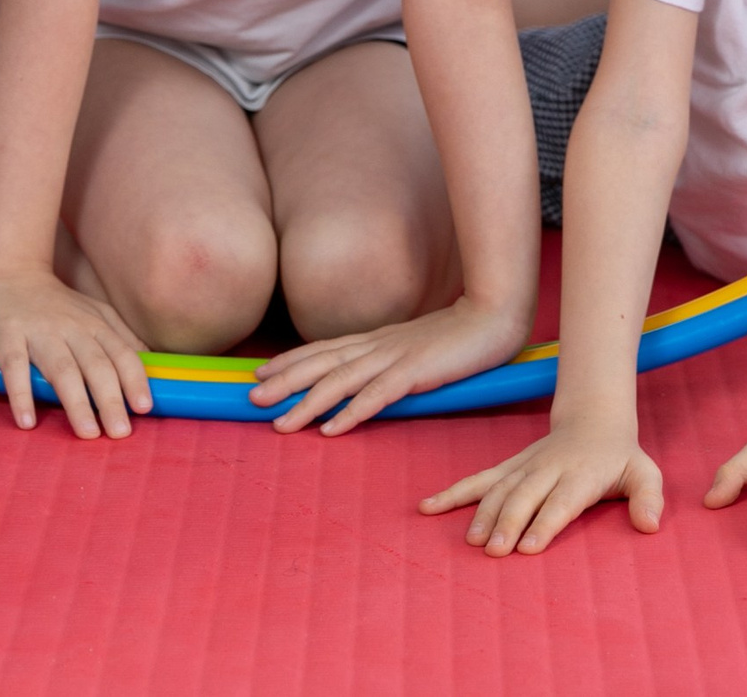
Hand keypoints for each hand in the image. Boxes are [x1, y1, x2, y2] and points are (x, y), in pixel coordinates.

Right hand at [0, 270, 154, 438]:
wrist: (8, 272)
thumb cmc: (56, 304)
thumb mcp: (94, 312)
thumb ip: (121, 337)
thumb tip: (152, 364)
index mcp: (95, 324)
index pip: (122, 354)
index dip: (134, 380)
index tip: (144, 408)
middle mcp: (71, 328)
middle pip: (96, 365)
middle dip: (111, 399)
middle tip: (120, 432)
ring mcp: (38, 332)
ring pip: (61, 369)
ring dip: (76, 402)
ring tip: (88, 433)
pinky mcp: (6, 336)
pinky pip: (14, 367)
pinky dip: (21, 394)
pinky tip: (27, 421)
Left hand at [247, 295, 528, 435]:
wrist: (494, 316)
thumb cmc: (457, 336)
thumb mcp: (414, 347)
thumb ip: (390, 360)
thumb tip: (367, 378)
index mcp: (377, 339)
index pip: (324, 349)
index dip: (290, 361)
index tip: (260, 375)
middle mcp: (378, 345)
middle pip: (322, 364)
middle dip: (284, 382)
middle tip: (251, 399)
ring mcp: (395, 357)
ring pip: (340, 381)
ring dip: (307, 403)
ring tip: (281, 424)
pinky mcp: (416, 372)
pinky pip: (377, 396)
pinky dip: (351, 413)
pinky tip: (331, 429)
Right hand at [419, 410, 664, 554]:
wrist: (593, 419)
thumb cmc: (620, 456)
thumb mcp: (644, 472)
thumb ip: (649, 498)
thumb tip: (651, 525)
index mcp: (580, 474)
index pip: (562, 501)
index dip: (545, 523)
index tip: (529, 548)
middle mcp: (548, 469)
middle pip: (524, 496)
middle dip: (508, 523)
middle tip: (494, 552)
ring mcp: (524, 466)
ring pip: (498, 488)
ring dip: (482, 514)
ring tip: (471, 541)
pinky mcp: (509, 466)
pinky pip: (478, 479)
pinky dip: (452, 493)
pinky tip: (427, 507)